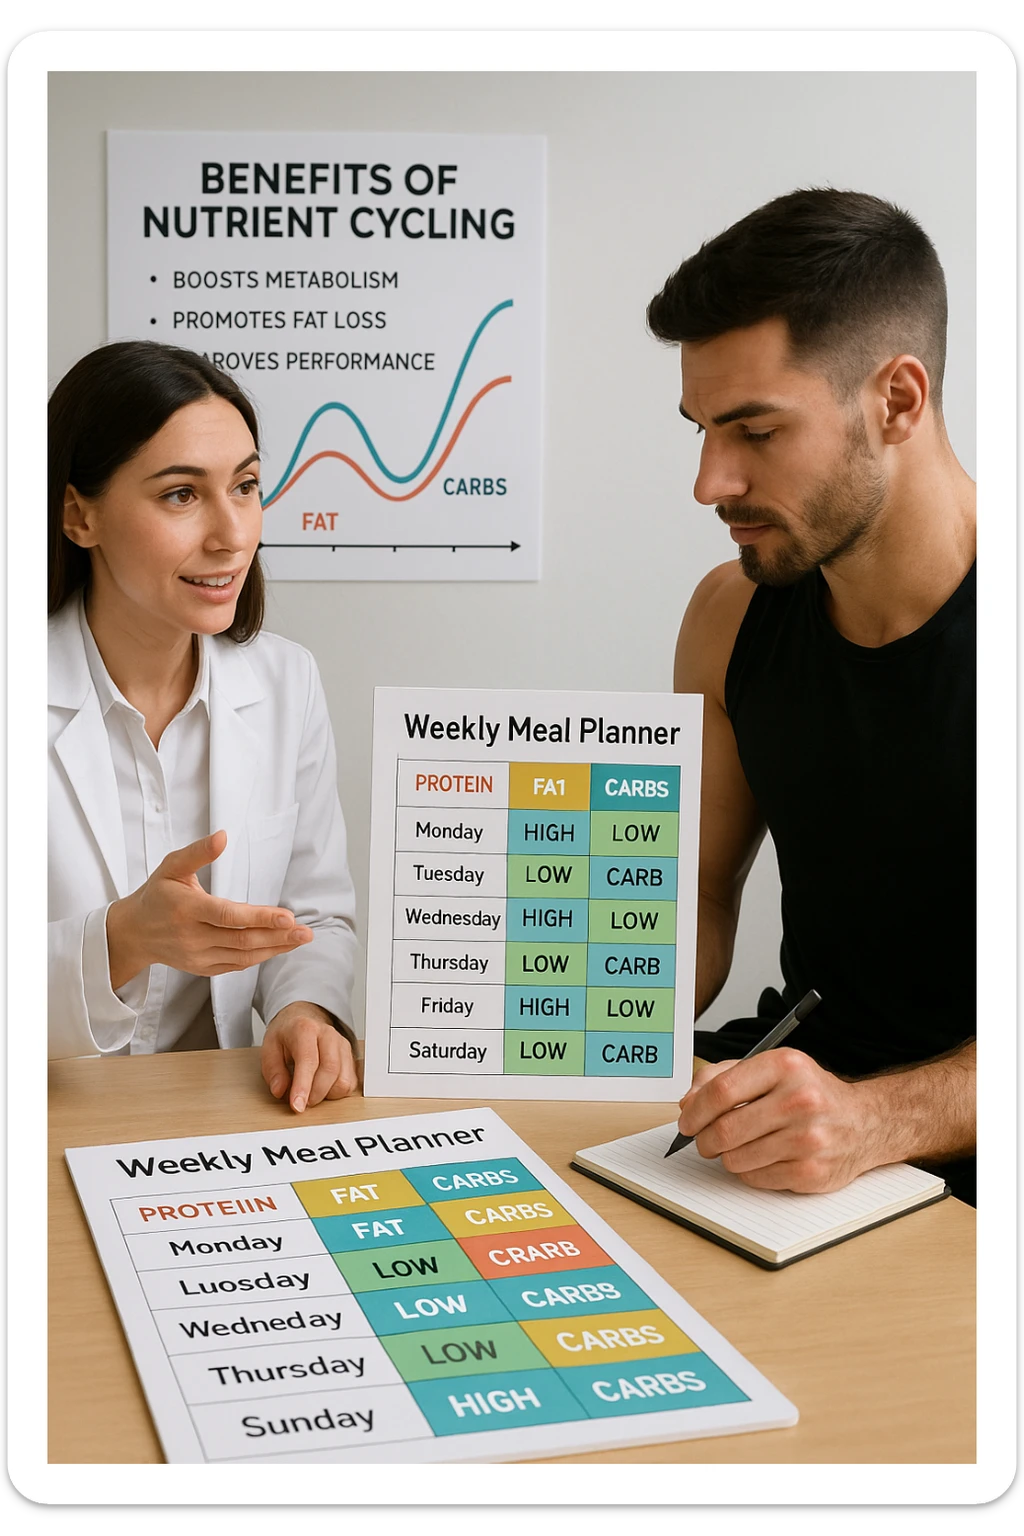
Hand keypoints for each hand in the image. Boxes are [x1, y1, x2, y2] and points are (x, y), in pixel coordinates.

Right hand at [105, 830, 311, 989]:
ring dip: (275, 948)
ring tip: (300, 939)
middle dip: (278, 936)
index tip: (288, 916)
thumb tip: (223, 836)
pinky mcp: (203, 968)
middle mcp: (193, 937)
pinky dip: (260, 957)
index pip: (228, 916)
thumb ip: (197, 852)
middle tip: (306, 931)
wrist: (134, 933)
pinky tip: (279, 947)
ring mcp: (198, 956)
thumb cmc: (157, 894)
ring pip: (243, 956)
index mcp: (186, 909)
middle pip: (242, 940)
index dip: (259, 917)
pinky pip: (236, 965)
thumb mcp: (171, 866)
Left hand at [261, 1001, 358, 1112]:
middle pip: (330, 1070)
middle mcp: (328, 1035)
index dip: (303, 1086)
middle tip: (301, 1102)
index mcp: (305, 1029)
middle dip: (315, 1095)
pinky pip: (350, 1084)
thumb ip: (273, 1070)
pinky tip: (323, 1087)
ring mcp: (343, 1045)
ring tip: (311, 1091)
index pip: (308, 1060)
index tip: (297, 1106)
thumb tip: (280, 1091)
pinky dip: (336, 1092)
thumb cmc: (288, 1034)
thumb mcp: (270, 1047)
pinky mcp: (352, 1057)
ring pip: (343, 1080)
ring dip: (326, 1095)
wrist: (305, 1018)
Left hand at [677, 1047, 880, 1192]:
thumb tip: (688, 1103)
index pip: (722, 1091)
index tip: (687, 1121)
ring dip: (727, 1156)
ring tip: (740, 1146)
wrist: (864, 1123)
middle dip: (704, 1139)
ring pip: (736, 1158)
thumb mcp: (771, 1069)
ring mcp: (807, 1139)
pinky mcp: (811, 1172)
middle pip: (725, 1129)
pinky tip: (763, 1157)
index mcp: (785, 1066)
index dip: (695, 1110)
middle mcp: (799, 1100)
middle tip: (704, 1140)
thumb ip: (723, 1076)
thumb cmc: (810, 1094)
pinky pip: (755, 1178)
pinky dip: (749, 1171)